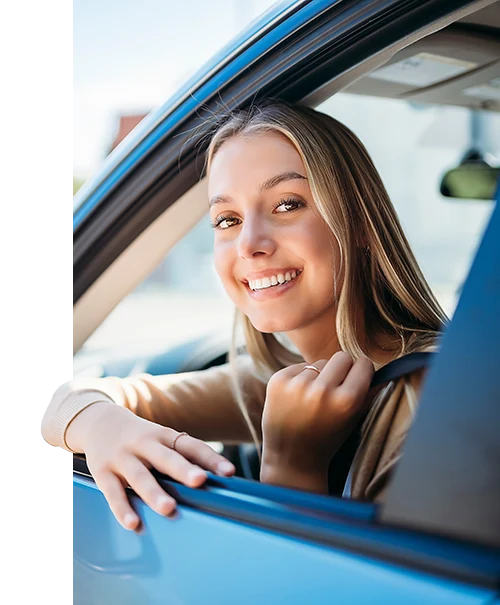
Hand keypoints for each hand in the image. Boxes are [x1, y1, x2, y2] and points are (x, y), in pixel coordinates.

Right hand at [70, 402, 235, 530]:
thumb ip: (183, 456)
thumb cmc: (141, 438)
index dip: (211, 458)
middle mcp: (144, 444)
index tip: (230, 473)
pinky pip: (112, 492)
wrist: (99, 422)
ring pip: (140, 476)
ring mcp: (122, 457)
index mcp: (164, 436)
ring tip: (169, 509)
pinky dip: (122, 508)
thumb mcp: (161, 439)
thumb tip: (218, 481)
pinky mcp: (102, 472)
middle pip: (166, 458)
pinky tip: (133, 523)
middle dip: (183, 469)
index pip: (191, 446)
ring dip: (154, 493)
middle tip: (199, 480)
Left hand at [261, 352, 373, 488]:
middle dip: (341, 369)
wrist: (290, 457)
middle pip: (342, 357)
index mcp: (346, 401)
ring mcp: (297, 384)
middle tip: (335, 386)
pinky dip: (300, 378)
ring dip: (319, 375)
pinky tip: (297, 398)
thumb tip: (379, 368)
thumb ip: (368, 393)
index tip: (357, 378)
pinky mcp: (278, 379)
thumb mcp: (353, 420)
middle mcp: (321, 390)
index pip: (363, 364)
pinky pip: (299, 367)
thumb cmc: (327, 439)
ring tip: (313, 399)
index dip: (361, 372)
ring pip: (319, 362)